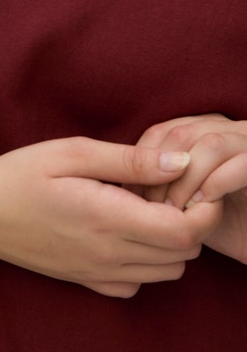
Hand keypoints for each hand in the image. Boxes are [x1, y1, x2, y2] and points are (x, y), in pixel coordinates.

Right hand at [0, 136, 220, 297]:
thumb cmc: (19, 174)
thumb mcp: (71, 152)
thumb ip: (128, 160)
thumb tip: (178, 164)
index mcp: (108, 218)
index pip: (185, 232)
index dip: (201, 208)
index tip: (188, 181)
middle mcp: (108, 254)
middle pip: (183, 255)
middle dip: (188, 222)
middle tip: (164, 187)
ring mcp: (97, 273)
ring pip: (165, 272)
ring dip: (169, 242)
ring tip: (143, 206)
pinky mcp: (85, 281)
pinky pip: (136, 284)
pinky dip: (145, 262)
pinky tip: (123, 231)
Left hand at [135, 115, 246, 263]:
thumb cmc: (219, 223)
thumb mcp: (180, 199)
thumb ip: (153, 181)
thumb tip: (116, 180)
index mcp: (201, 127)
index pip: (159, 132)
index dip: (141, 163)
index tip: (131, 196)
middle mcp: (225, 127)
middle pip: (181, 134)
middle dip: (160, 173)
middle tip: (151, 208)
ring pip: (210, 144)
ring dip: (186, 180)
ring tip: (176, 211)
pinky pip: (242, 163)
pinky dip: (217, 183)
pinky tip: (203, 206)